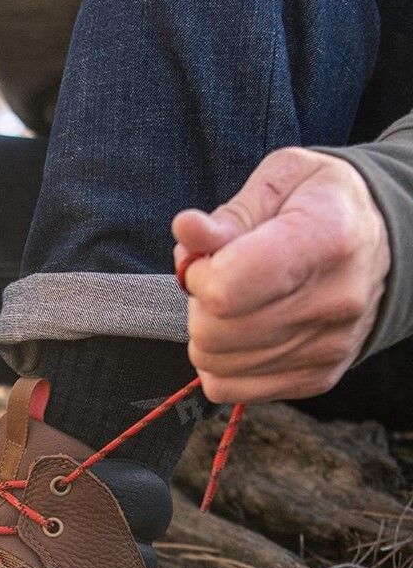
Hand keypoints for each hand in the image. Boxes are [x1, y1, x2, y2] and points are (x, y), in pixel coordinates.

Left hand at [172, 148, 389, 403]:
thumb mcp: (282, 180)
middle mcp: (336, 300)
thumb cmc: (320, 206)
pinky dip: (219, 363)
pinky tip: (241, 332)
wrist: (380, 245)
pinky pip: (226, 387)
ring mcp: (329, 347)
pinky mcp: (317, 378)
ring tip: (238, 302)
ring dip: (207, 334)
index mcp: (326, 238)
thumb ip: (230, 213)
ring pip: (213, 363)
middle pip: (213, 332)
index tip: (209, 257)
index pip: (225, 288)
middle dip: (199, 304)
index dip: (198, 275)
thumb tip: (186, 230)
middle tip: (221, 279)